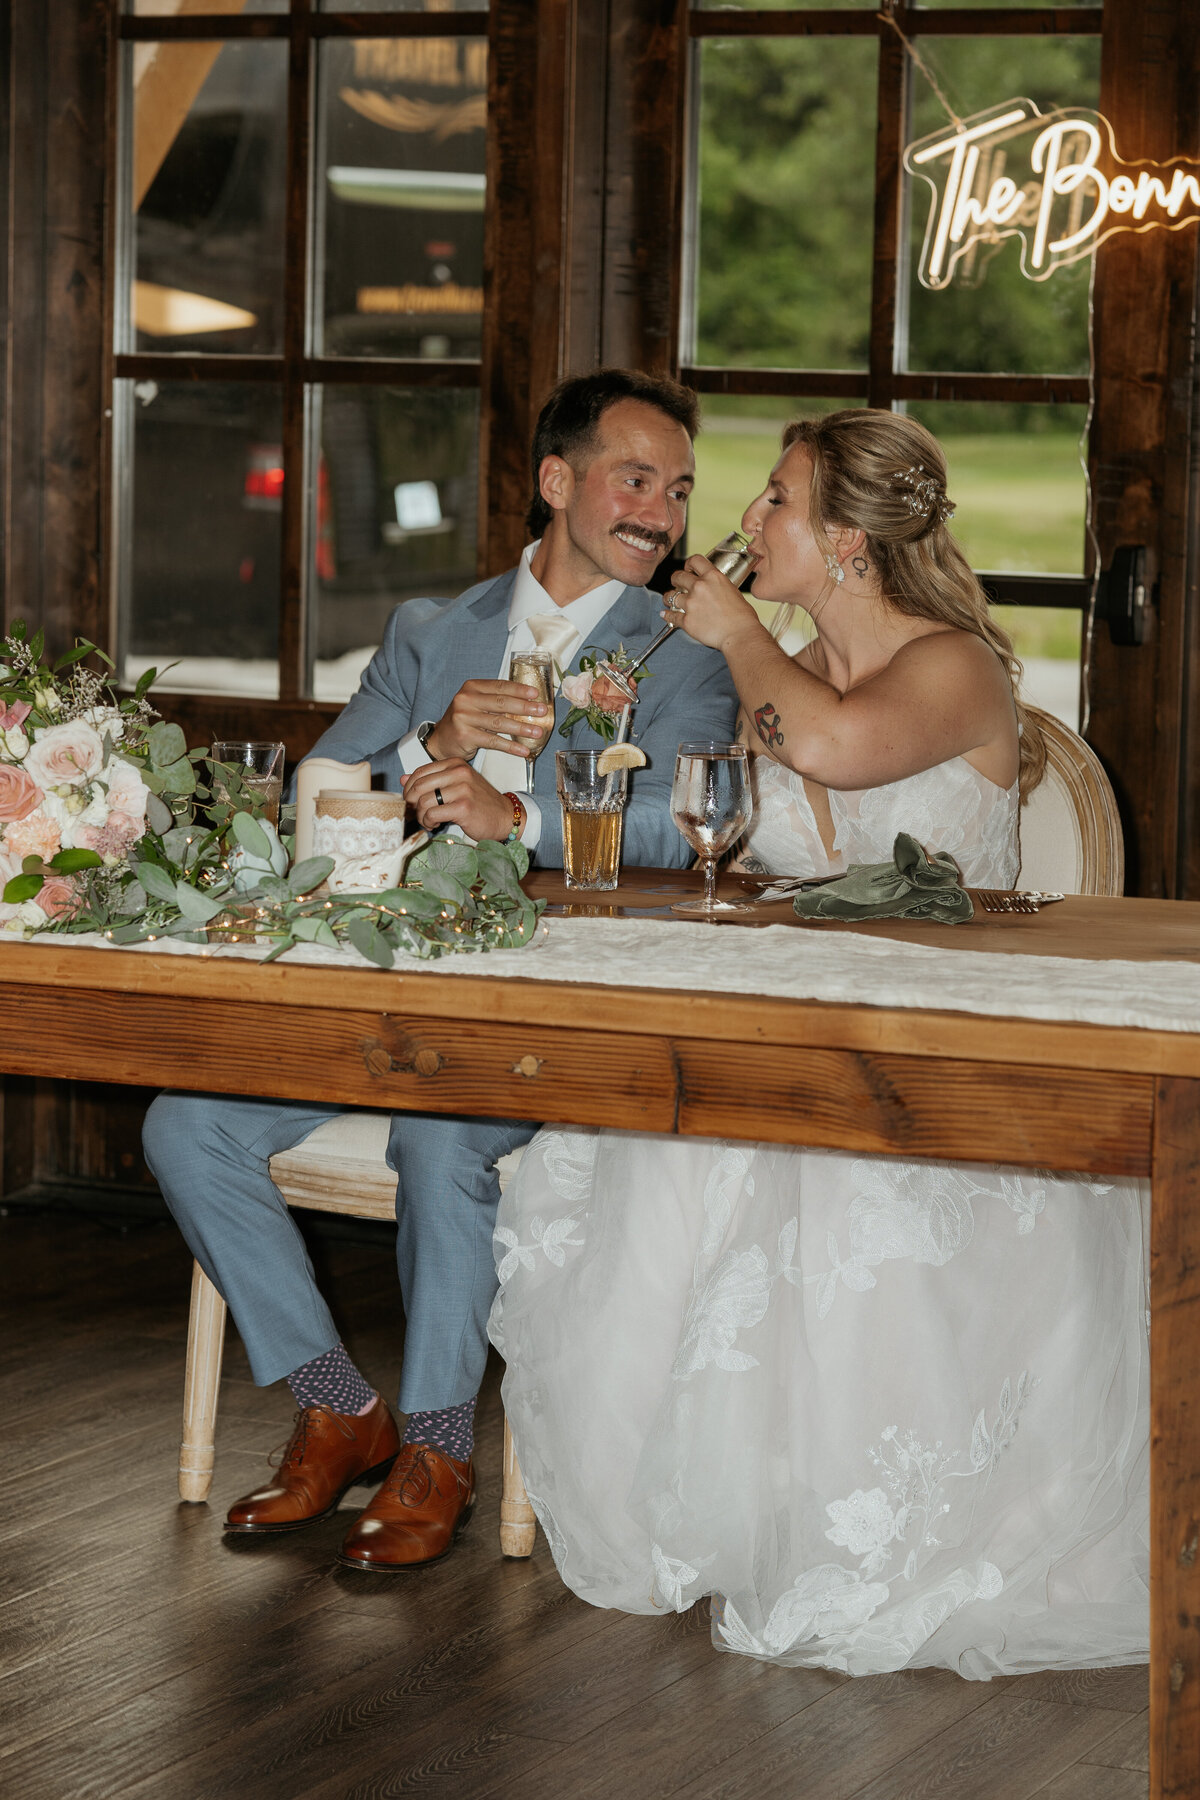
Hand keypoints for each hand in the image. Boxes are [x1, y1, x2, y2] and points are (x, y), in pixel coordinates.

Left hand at [403, 760, 517, 841]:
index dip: (409, 790)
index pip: (419, 773)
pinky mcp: (463, 807)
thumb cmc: (480, 803)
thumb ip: (430, 781)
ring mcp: (462, 789)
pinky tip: (435, 825)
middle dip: (412, 804)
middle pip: (418, 787)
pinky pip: (432, 814)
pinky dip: (428, 822)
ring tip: (428, 821)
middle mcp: (459, 772)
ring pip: (423, 802)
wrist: (505, 817)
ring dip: (421, 816)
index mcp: (455, 764)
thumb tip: (403, 779)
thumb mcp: (455, 786)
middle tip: (417, 814)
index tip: (411, 802)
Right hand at [424, 678, 548, 762]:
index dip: (520, 689)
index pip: (500, 686)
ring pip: (499, 722)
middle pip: (501, 703)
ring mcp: (464, 718)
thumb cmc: (464, 721)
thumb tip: (528, 702)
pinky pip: (493, 741)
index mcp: (471, 687)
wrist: (441, 740)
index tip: (536, 694)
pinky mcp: (465, 736)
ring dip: (521, 728)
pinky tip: (523, 749)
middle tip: (541, 711)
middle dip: (525, 707)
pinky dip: (510, 746)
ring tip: (537, 732)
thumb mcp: (476, 704)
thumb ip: (495, 700)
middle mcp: (466, 700)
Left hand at [663, 554, 759, 653]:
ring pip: (670, 596)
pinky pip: (671, 616)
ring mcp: (691, 604)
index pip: (694, 560)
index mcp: (713, 577)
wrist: (740, 634)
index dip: (688, 564)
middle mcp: (699, 587)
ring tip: (669, 599)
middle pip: (678, 576)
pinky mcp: (686, 621)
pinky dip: (667, 615)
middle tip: (677, 584)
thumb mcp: (733, 591)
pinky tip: (665, 614)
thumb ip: (719, 587)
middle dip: (676, 580)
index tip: (688, 569)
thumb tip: (715, 590)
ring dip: (669, 597)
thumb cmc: (742, 616)